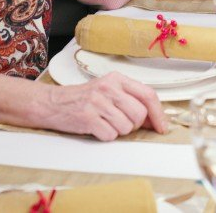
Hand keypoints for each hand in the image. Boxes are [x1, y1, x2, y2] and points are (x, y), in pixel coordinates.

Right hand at [44, 73, 166, 140]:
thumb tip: (154, 119)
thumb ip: (130, 99)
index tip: (162, 127)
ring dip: (119, 131)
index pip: (148, 94)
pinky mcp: (88, 117)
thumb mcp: (108, 91)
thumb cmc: (84, 98)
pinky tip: (96, 127)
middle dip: (135, 125)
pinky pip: (110, 135)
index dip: (158, 113)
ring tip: (106, 123)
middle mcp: (109, 87)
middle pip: (139, 114)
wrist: (53, 103)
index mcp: (117, 79)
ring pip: (126, 127)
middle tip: (122, 123)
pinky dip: (106, 136)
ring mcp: (98, 102)